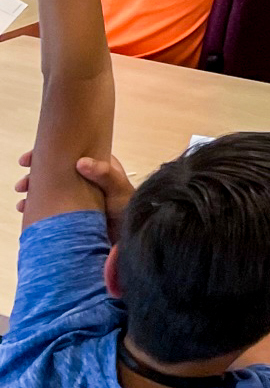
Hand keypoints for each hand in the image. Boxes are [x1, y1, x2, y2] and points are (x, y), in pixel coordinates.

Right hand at [17, 150, 132, 226]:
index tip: (28, 159)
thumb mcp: (118, 188)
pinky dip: (38, 208)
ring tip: (22, 202)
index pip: (69, 154)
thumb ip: (104, 174)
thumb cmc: (129, 206)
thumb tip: (81, 162)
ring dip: (34, 193)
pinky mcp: (73, 211)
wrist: (130, 233)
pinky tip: (27, 212)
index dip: (48, 154)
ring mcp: (78, 195)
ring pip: (51, 189)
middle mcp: (85, 178)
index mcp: (97, 166)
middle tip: (22, 185)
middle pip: (55, 172)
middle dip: (36, 176)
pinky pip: (52, 206)